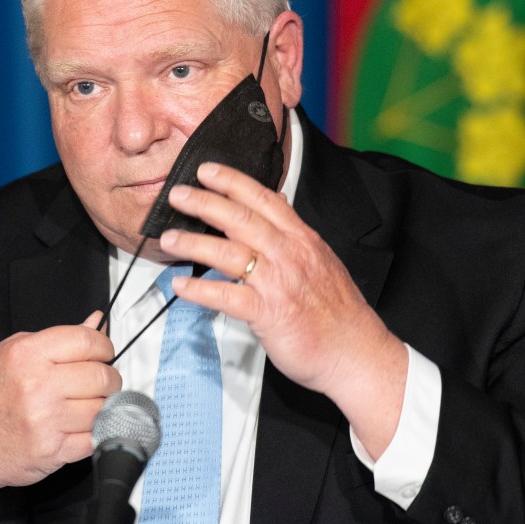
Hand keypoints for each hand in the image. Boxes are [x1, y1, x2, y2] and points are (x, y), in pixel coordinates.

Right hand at [0, 311, 120, 523]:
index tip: (104, 354)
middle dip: (108, 378)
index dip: (104, 346)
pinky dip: (96, 431)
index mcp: (26, 355)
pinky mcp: (52, 451)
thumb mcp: (14, 353)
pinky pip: (95, 437)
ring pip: (102, 408)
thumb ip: (59, 338)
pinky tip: (82, 425)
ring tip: (89, 404)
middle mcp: (36, 386)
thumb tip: (97, 322)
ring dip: (103, 406)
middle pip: (101, 376)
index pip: (87, 341)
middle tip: (100, 382)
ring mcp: (44, 420)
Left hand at [159, 162, 407, 456]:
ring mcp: (278, 283)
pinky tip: (181, 285)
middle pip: (239, 218)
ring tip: (169, 239)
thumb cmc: (338, 312)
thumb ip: (294, 237)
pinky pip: (226, 296)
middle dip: (204, 203)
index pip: (264, 198)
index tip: (207, 171)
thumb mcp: (321, 260)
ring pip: (228, 252)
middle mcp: (289, 254)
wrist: (356, 352)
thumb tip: (275, 210)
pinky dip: (200, 289)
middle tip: (177, 195)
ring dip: (193, 243)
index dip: (233, 181)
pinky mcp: (268, 313)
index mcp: (302, 239)